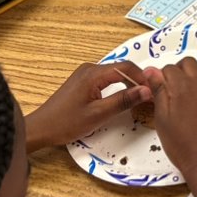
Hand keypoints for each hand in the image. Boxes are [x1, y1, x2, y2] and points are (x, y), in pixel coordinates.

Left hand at [25, 61, 151, 151]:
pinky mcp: (82, 82)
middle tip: (150, 97)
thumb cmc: (67, 123)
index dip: (143, 78)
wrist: (41, 129)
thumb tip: (147, 90)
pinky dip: (117, 87)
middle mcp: (90, 68)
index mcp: (94, 73)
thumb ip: (123, 100)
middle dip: (137, 81)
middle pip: (121, 69)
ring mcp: (85, 74)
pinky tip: (122, 99)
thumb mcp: (99, 114)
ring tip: (139, 99)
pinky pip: (105, 80)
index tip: (155, 91)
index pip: (126, 68)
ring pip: (114, 75)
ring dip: (128, 85)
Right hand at [143, 57, 196, 180]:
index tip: (155, 92)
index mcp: (184, 86)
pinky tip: (190, 109)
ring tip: (178, 103)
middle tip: (167, 92)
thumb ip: (158, 91)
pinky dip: (196, 89)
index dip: (159, 78)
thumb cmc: (180, 143)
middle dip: (176, 71)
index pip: (168, 68)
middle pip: (187, 63)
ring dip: (187, 79)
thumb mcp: (162, 118)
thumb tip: (151, 71)